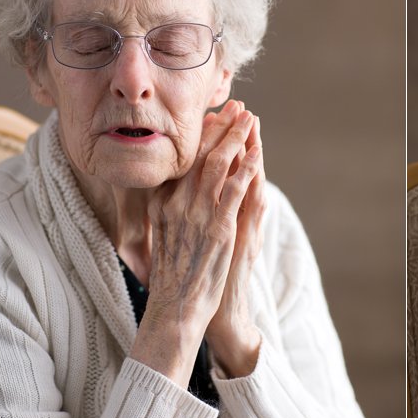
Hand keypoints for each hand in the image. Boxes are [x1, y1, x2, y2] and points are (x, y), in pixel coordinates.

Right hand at [130, 99, 255, 385]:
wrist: (174, 310)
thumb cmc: (172, 276)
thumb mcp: (161, 235)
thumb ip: (167, 209)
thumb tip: (174, 189)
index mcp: (161, 203)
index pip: (182, 158)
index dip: (201, 133)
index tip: (214, 115)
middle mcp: (176, 203)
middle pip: (201, 153)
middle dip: (221, 126)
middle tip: (237, 106)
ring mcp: (197, 215)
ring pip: (219, 164)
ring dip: (237, 138)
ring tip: (249, 119)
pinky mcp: (218, 229)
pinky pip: (235, 190)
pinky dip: (247, 167)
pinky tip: (257, 153)